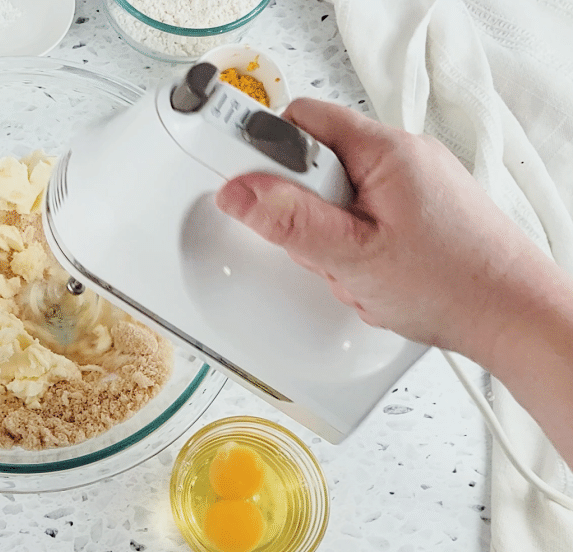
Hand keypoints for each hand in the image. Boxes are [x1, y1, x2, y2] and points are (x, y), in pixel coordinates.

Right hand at [215, 97, 548, 356]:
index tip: (244, 185)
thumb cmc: (455, 285)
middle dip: (302, 210)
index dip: (264, 151)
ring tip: (353, 266)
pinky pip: (361, 212)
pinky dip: (352, 241)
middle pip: (313, 163)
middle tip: (321, 246)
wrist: (513, 317)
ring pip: (335, 194)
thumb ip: (291, 223)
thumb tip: (240, 193)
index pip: (299, 120)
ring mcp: (411, 182)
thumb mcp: (354, 257)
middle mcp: (400, 156)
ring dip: (328, 233)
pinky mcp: (416, 208)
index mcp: (385, 150)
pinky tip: (368, 270)